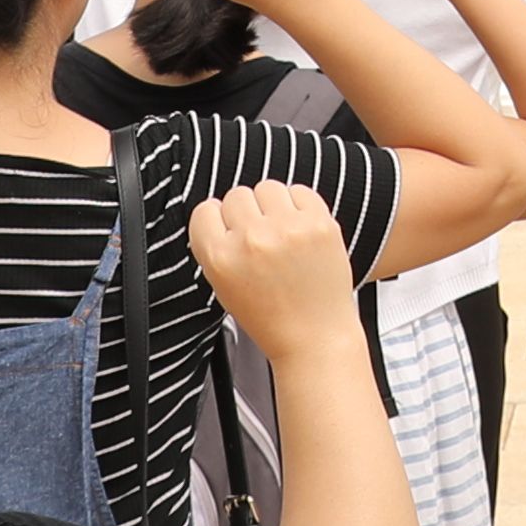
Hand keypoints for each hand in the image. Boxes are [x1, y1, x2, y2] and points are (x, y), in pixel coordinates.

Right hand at [182, 180, 356, 349]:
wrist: (315, 337)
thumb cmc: (271, 318)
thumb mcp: (223, 287)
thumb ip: (216, 246)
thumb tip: (219, 210)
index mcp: (221, 258)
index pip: (205, 210)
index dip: (217, 221)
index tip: (228, 230)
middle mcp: (252, 239)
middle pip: (236, 195)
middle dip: (246, 214)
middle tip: (259, 238)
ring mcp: (288, 228)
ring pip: (267, 188)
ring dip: (271, 206)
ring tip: (280, 232)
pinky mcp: (319, 223)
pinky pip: (300, 191)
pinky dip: (299, 206)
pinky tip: (300, 230)